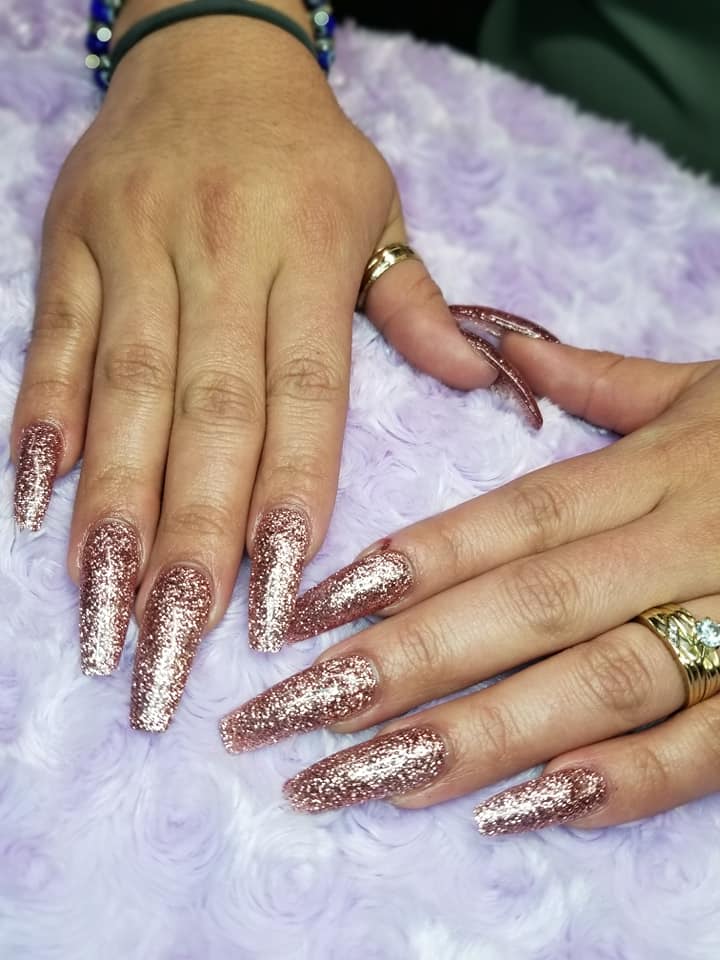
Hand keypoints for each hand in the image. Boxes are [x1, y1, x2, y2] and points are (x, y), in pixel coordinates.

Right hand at [11, 8, 541, 730]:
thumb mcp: (381, 207)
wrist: (208, 47)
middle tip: (173, 647)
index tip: (279, 605)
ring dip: (111, 509)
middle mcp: (220, 256)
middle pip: (205, 415)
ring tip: (103, 610)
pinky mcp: (71, 247)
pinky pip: (54, 345)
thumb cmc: (306, 149)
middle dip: (189, 538)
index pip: (301, 396)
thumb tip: (485, 382)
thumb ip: (419, 305)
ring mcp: (134, 250)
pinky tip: (37, 509)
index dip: (289, 498)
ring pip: (122, 393)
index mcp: (308, 254)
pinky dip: (43, 426)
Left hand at [220, 337, 719, 831]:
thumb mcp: (707, 389)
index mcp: (655, 470)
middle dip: (402, 665)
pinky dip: (618, 784)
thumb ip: (598, 380)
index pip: (508, 518)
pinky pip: (705, 748)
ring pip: (597, 682)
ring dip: (478, 736)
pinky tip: (515, 812)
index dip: (406, 563)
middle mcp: (685, 540)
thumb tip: (499, 344)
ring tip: (365, 777)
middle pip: (527, 605)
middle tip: (288, 717)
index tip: (307, 613)